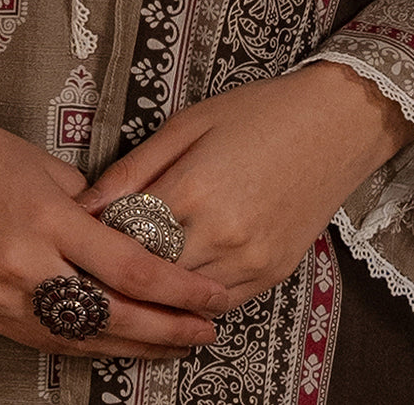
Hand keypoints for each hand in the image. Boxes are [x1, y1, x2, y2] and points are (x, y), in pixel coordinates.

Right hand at [0, 103, 226, 357]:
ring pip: (80, 338)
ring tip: (175, 343)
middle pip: (112, 314)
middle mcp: (23, 265)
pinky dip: (86, 343)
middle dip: (168, 328)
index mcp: (45, 217)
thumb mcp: (42, 165)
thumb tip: (126, 234)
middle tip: (208, 329)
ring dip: (133, 345)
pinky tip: (117, 342)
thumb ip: (89, 205)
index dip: (179, 288)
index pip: (129, 267)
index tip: (215, 294)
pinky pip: (46, 338)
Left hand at [81, 62, 413, 310]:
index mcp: (192, 190)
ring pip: (182, 297)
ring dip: (157, 287)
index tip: (80, 234)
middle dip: (121, 267)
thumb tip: (85, 205)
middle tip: (100, 258)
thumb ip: (132, 169)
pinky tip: (182, 273)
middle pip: (149, 274)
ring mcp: (249, 260)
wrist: (334, 123)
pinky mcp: (272, 273)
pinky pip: (220, 301)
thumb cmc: (256, 112)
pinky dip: (195, 292)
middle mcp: (220, 235)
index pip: (123, 237)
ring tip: (138, 267)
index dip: (97, 238)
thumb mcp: (185, 125)